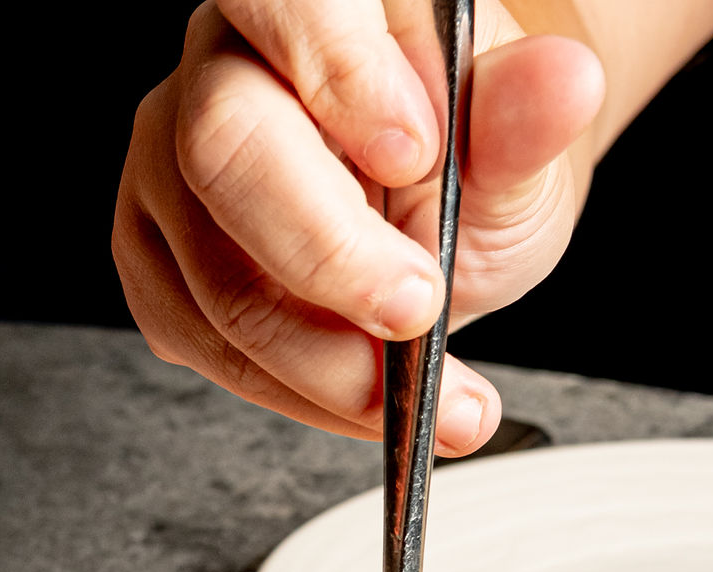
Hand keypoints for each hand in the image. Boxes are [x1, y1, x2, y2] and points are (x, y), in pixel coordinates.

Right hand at [114, 1, 604, 453]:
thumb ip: (525, 119)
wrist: (432, 207)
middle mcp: (216, 69)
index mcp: (303, 1)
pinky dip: (289, 388)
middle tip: (420, 307)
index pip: (284, 1)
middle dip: (329, 256)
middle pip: (222, 150)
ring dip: (322, 361)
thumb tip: (561, 82)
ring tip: (420, 390)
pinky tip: (357, 391)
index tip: (417, 157)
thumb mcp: (517, 141)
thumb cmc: (464, 157)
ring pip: (213, 278)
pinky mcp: (151, 257)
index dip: (340, 77)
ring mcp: (166, 165)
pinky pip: (199, 339)